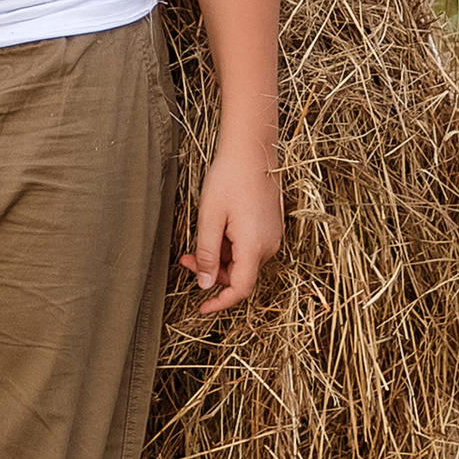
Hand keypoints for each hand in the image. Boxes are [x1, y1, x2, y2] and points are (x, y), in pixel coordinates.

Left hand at [191, 131, 283, 312]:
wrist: (252, 150)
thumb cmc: (229, 179)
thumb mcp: (210, 218)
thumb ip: (207, 254)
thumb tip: (204, 284)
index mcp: (254, 246)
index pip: (240, 289)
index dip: (220, 302)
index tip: (202, 308)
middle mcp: (269, 245)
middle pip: (239, 275)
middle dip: (211, 272)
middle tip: (186, 258)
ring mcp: (272, 236)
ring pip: (242, 261)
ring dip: (219, 258)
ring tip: (198, 239)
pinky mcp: (270, 226)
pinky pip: (248, 247)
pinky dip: (230, 246)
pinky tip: (216, 229)